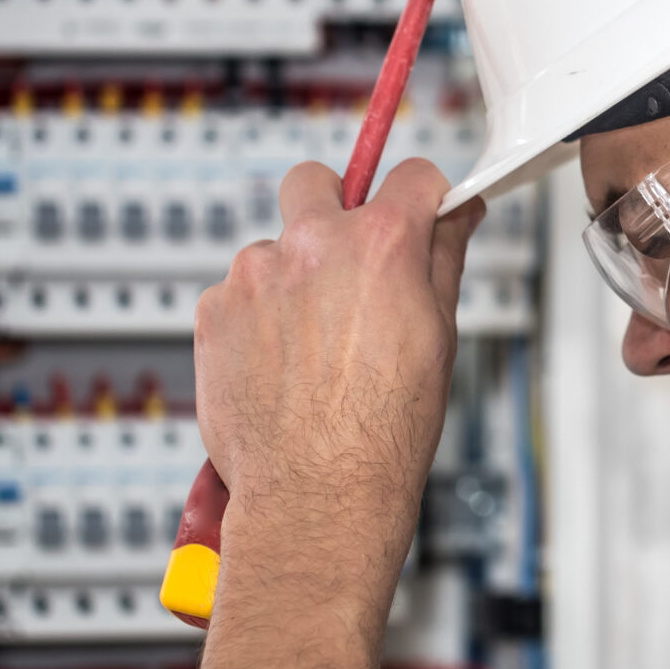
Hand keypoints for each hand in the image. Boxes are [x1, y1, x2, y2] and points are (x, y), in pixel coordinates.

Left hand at [192, 157, 484, 629]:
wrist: (316, 493)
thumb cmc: (382, 432)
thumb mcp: (439, 336)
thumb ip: (444, 259)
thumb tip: (455, 218)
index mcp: (380, 244)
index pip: (412, 175)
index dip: (423, 195)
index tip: (421, 209)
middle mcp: (312, 245)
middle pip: (318, 181)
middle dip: (334, 204)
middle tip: (348, 259)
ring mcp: (254, 274)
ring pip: (274, 249)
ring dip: (291, 279)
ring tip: (313, 347)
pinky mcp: (213, 309)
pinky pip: (238, 294)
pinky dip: (255, 319)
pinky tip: (280, 365)